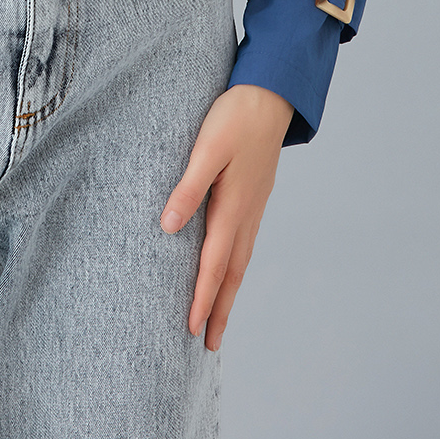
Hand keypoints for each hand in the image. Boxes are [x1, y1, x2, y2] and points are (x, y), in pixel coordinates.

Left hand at [159, 83, 293, 351]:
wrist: (272, 94)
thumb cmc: (235, 116)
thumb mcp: (207, 147)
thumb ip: (188, 186)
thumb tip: (168, 227)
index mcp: (232, 206)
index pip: (213, 264)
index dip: (202, 299)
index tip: (192, 330)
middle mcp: (246, 213)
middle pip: (231, 273)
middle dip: (220, 310)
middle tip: (209, 345)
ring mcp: (254, 206)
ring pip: (240, 260)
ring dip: (228, 291)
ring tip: (219, 318)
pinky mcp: (254, 195)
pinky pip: (244, 243)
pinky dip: (235, 266)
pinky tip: (229, 267)